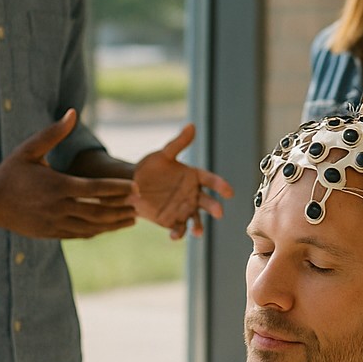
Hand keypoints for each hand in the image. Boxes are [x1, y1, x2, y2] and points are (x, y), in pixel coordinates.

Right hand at [0, 111, 137, 238]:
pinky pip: (79, 235)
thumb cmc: (11, 171)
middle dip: (121, 209)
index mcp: (57, 185)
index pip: (95, 188)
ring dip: (113, 224)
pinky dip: (97, 232)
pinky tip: (108, 228)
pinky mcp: (51, 233)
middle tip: (140, 206)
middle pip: (98, 211)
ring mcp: (55, 223)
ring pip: (91, 227)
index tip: (135, 187)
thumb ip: (53, 133)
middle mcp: (58, 207)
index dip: (117, 188)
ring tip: (131, 220)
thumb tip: (72, 112)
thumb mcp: (30, 149)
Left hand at [132, 123, 235, 238]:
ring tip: (197, 231)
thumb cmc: (150, 168)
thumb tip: (191, 126)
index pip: (211, 180)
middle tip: (219, 212)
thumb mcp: (163, 155)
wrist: (133, 185)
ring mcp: (184, 209)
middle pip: (207, 201)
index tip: (229, 192)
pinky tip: (174, 236)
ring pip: (196, 219)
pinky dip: (178, 233)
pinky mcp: (172, 221)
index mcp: (194, 177)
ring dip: (198, 226)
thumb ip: (178, 144)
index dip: (220, 185)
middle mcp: (193, 194)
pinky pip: (178, 228)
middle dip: (214, 207)